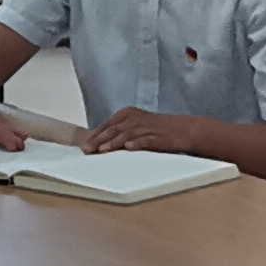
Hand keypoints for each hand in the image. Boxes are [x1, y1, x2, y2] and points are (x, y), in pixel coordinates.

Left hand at [81, 108, 197, 156]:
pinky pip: (145, 140)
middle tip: (87, 150)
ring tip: (102, 150)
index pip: (107, 125)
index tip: (83, 147)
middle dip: (99, 140)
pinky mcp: (157, 136)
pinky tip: (128, 148)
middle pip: (113, 129)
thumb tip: (96, 145)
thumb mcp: (134, 127)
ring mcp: (146, 127)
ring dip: (113, 143)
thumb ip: (117, 133)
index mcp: (127, 114)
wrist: (182, 130)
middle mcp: (134, 119)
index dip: (94, 136)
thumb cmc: (155, 130)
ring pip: (126, 135)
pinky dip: (136, 144)